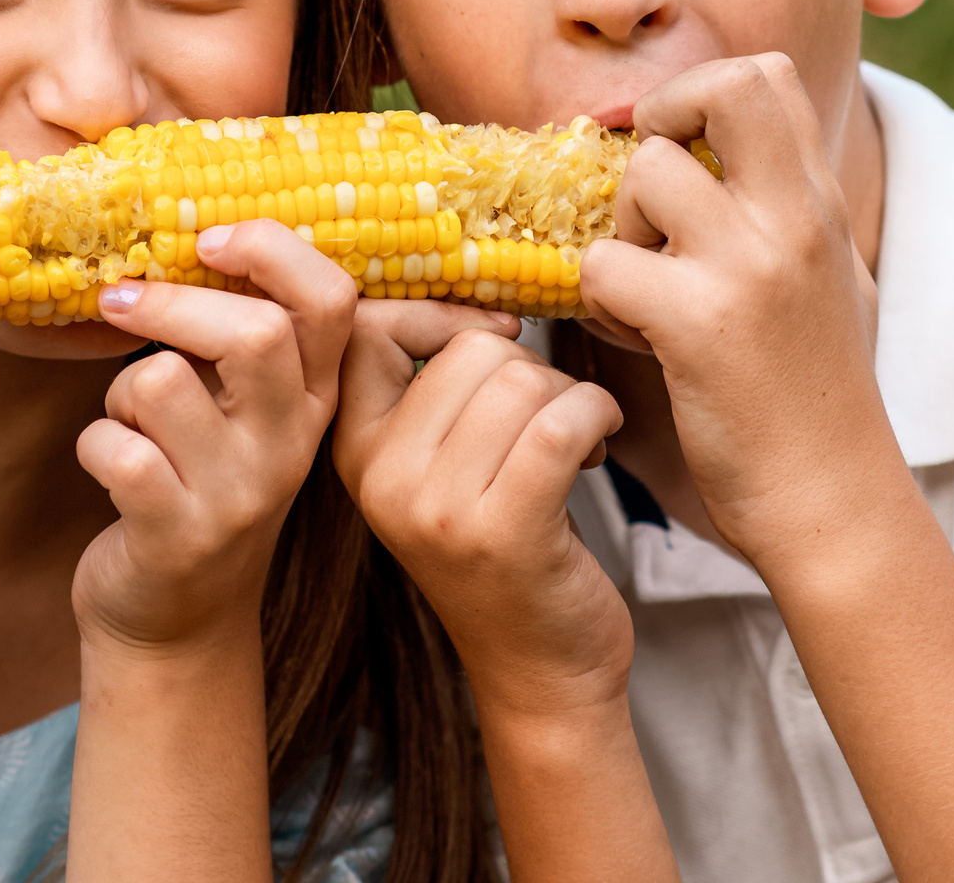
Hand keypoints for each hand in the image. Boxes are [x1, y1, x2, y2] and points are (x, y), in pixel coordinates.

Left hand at [68, 220, 352, 654]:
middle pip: (255, 334)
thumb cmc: (201, 486)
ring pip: (164, 384)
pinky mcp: (177, 535)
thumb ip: (240, 337)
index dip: (271, 251)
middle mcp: (289, 444)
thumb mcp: (247, 414)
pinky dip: (95, 443)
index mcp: (313, 398)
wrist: (180, 623)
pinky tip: (109, 466)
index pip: (330, 300)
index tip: (207, 240)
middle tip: (119, 301)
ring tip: (127, 418)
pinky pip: (116, 450)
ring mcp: (239, 496)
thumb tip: (189, 233)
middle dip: (170, 305)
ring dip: (121, 390)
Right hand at [332, 303, 632, 717]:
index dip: (439, 314)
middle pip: (467, 348)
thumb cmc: (505, 547)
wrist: (543, 668)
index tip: (497, 341)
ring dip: (569, 398)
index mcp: (352, 448)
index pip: (367, 327)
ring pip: (519, 380)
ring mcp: (435, 509)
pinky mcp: (501, 532)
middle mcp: (379, 477)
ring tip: (574, 439)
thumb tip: (459, 285)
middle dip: (529, 369)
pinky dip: (597, 416)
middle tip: (548, 417)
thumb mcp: (435, 466)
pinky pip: (558, 422)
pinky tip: (601, 443)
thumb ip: (425, 386)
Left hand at [581, 53, 885, 556]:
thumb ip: (781, 210)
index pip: (766, 73)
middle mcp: (796, 218)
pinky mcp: (701, 323)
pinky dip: (604, 300)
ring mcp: (752, 266)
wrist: (834, 502)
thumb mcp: (829, 279)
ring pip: (646, 174)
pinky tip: (639, 338)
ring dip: (623, 228)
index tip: (679, 146)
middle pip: (724, 84)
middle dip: (662, 114)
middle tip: (650, 191)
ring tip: (645, 289)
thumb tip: (714, 149)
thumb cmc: (817, 397)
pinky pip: (606, 263)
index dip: (701, 89)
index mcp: (821, 203)